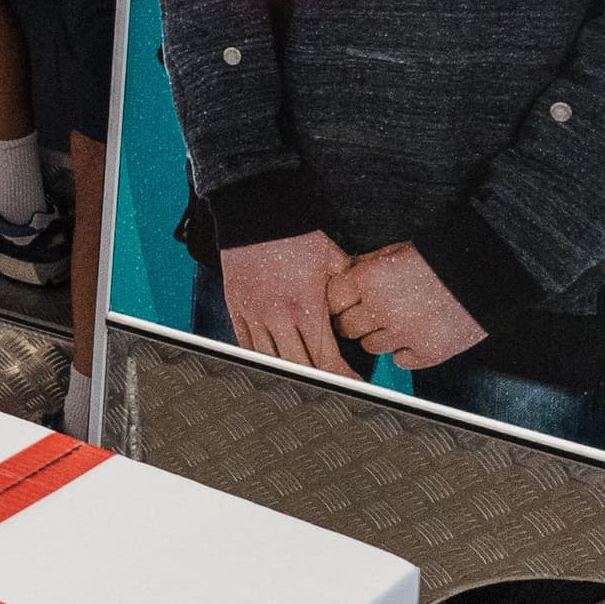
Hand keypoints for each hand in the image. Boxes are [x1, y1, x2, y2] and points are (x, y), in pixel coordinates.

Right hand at [219, 232, 358, 375]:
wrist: (256, 213)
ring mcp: (253, 314)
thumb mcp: (333, 259)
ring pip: (270, 361)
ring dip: (289, 375)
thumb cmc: (297, 235)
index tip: (352, 385)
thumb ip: (348, 288)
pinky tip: (275, 366)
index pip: (325, 357)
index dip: (341, 377)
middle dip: (319, 382)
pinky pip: (246, 346)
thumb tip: (368, 305)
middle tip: (333, 389)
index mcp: (305, 306)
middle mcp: (277, 316)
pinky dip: (261, 359)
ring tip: (305, 383)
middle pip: (299, 367)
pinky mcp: (236, 308)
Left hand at [327, 243, 489, 371]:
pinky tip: (416, 335)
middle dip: (356, 320)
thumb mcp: (398, 249)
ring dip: (380, 337)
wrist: (488, 271)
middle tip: (372, 313)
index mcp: (370, 280)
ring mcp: (404, 334)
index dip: (340, 301)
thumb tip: (347, 274)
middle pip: (347, 327)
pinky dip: (405, 352)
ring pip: (370, 347)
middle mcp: (382, 309)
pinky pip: (400, 361)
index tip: (347, 302)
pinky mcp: (427, 352)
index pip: (333, 300)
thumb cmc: (446, 256)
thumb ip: (368, 264)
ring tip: (399, 322)